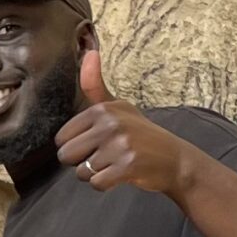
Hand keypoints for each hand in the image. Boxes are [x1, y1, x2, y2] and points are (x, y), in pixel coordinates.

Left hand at [55, 42, 200, 197]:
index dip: (76, 146)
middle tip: (106, 156)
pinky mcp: (128, 166)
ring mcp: (120, 144)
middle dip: (82, 161)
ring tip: (116, 163)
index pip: (61, 138)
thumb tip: (88, 52)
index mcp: (103, 110)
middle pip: (66, 156)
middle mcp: (110, 123)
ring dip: (96, 173)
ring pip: (81, 172)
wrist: (175, 159)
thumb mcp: (118, 107)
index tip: (98, 143)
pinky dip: (106, 184)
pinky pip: (96, 183)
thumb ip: (95, 86)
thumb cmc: (141, 134)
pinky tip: (122, 174)